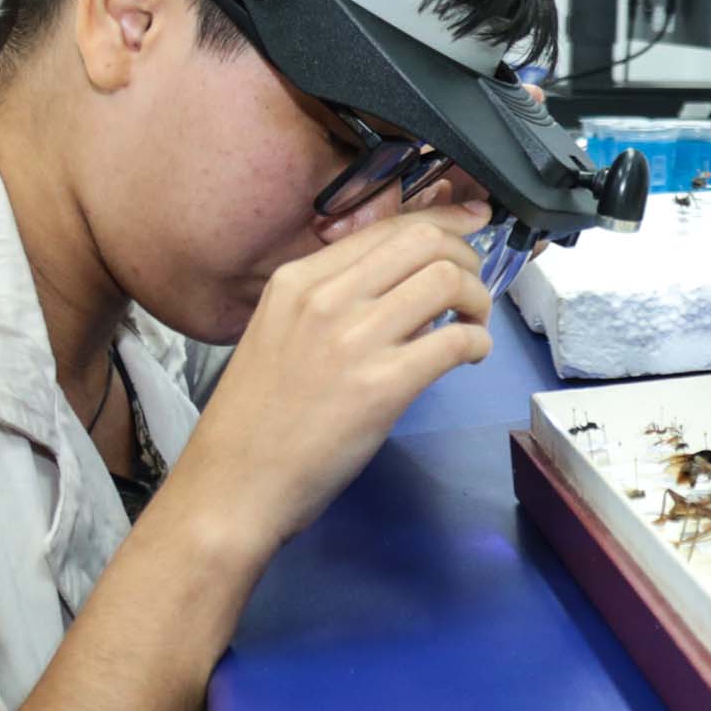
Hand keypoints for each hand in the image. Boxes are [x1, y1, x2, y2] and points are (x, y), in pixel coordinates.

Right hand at [163, 200, 496, 564]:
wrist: (233, 486)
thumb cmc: (255, 420)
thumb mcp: (279, 332)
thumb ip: (332, 300)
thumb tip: (399, 281)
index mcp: (296, 279)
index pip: (385, 227)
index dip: (440, 224)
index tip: (470, 227)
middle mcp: (326, 297)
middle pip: (423, 241)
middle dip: (465, 258)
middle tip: (471, 289)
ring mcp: (354, 340)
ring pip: (446, 280)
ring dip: (477, 298)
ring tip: (472, 324)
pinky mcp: (382, 386)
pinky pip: (454, 340)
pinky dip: (477, 342)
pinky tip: (470, 357)